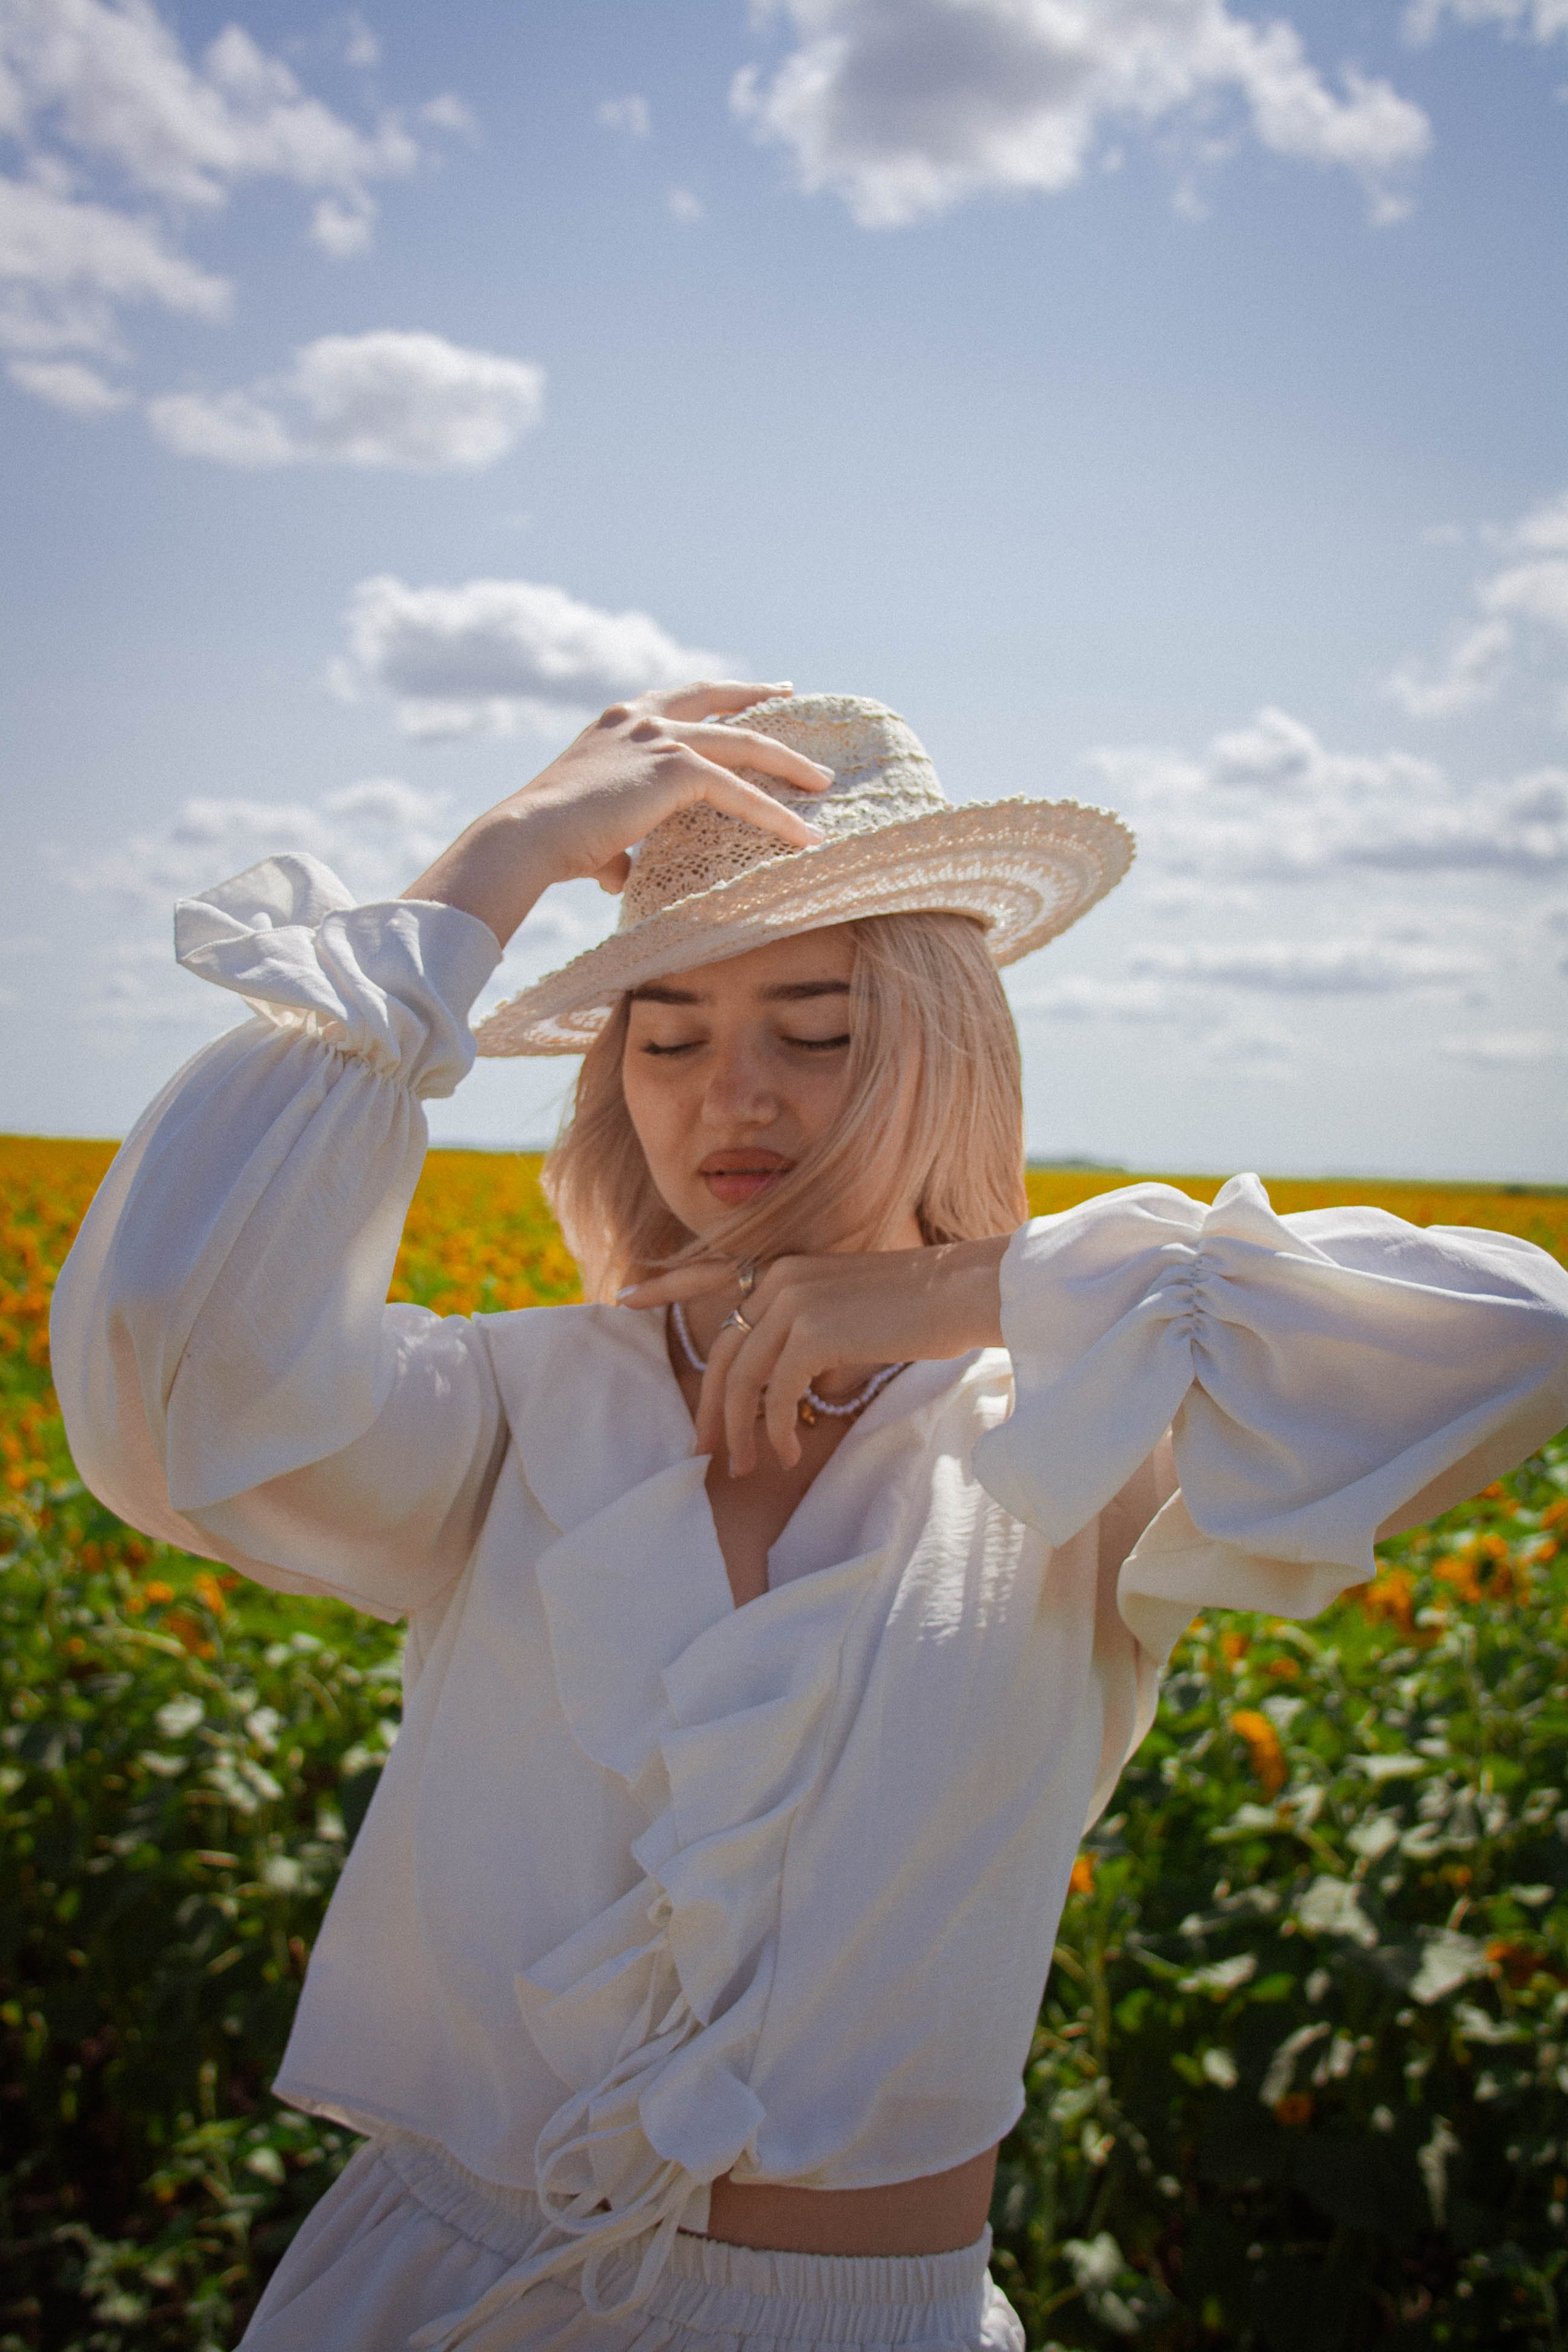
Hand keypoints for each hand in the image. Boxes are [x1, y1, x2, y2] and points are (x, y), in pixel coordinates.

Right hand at [402, 682, 831, 946]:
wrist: (529, 836)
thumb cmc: (551, 842)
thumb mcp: (590, 833)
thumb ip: (614, 845)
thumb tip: (621, 874)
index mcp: (619, 721)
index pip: (681, 697)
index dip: (719, 694)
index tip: (751, 693)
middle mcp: (641, 717)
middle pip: (718, 699)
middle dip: (760, 697)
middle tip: (792, 694)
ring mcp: (660, 738)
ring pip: (743, 743)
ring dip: (788, 761)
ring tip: (822, 780)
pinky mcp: (676, 769)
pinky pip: (739, 790)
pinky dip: (775, 813)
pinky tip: (803, 835)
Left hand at [621, 1238, 1008, 1472]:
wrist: (962, 1292)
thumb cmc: (917, 1310)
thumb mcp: (848, 1310)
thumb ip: (804, 1332)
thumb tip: (778, 1390)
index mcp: (786, 1267)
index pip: (711, 1272)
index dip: (665, 1285)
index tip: (625, 1297)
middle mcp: (780, 1278)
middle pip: (723, 1351)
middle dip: (711, 1408)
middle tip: (705, 1451)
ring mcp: (793, 1301)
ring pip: (743, 1379)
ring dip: (741, 1431)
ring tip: (747, 1467)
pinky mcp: (812, 1332)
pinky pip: (776, 1394)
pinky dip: (776, 1430)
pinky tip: (786, 1453)